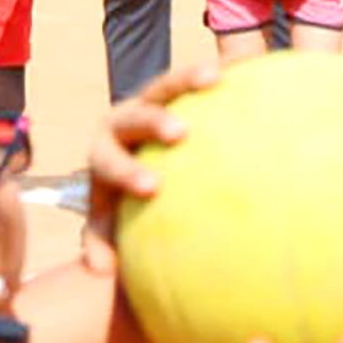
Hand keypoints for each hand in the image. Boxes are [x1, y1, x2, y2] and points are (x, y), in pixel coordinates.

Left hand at [81, 60, 218, 278]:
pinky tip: (242, 71)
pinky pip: (194, 78)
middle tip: (179, 133)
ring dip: (186, 81)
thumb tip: (99, 272)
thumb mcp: (111, 219)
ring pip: (163, 86)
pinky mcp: (171, 88)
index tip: (152, 188)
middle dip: (153, 122)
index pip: (110, 162)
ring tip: (213, 78)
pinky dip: (212, 74)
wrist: (133, 154)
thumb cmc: (125, 200)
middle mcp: (120, 123)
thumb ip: (104, 239)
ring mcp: (147, 101)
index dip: (128, 172)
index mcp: (103, 155)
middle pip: (132, 116)